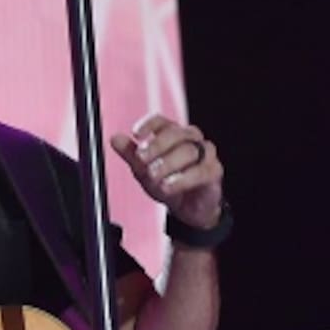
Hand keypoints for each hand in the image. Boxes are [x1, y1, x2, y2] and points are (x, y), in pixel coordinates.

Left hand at [111, 113, 223, 229]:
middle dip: (156, 146)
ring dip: (167, 164)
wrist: (187, 208)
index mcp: (173, 133)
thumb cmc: (167, 182)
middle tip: (141, 159)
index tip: (136, 134)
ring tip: (153, 176)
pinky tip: (168, 186)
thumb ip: (130, 154)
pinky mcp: (214, 171)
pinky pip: (200, 171)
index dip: (149, 125)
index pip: (162, 121)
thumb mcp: (143, 170)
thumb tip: (114, 138)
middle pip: (176, 133)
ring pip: (188, 151)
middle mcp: (191, 139)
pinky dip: (182, 179)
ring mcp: (205, 154)